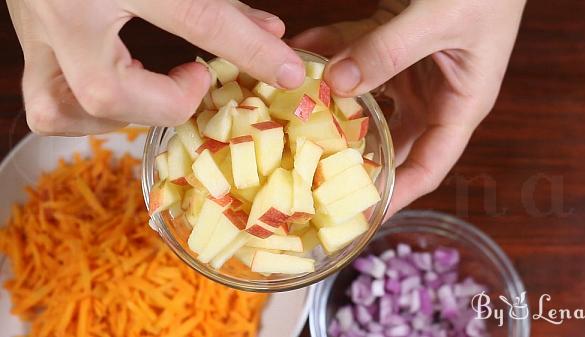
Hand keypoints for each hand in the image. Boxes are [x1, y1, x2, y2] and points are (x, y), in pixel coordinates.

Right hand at [8, 0, 304, 134]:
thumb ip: (224, 0)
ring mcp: (33, 27)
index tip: (287, 72)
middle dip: (163, 104)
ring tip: (157, 94)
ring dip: (121, 117)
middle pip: (105, 91)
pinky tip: (127, 93)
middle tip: (196, 80)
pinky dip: (91, 114)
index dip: (250, 50)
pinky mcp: (24, 40)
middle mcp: (60, 5)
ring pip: (57, 109)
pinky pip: (44, 104)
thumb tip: (272, 32)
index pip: (195, 15)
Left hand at [291, 0, 525, 217]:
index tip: (358, 214)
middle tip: (307, 171)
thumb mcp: (441, 19)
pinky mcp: (390, 43)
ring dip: (329, 103)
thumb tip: (337, 85)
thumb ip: (390, 51)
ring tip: (289, 114)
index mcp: (459, 106)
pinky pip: (353, 53)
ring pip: (363, 99)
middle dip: (351, 154)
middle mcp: (432, 96)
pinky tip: (298, 54)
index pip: (428, 167)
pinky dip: (328, 53)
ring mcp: (409, 70)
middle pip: (388, 140)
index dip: (395, 194)